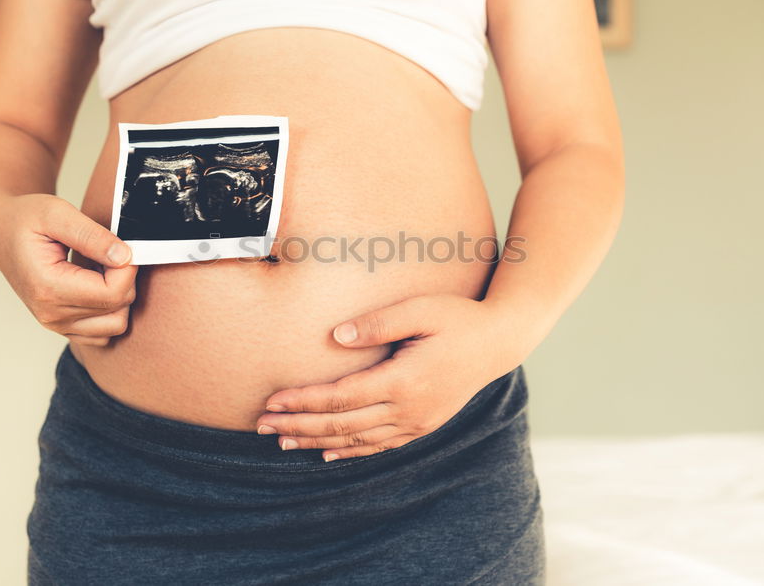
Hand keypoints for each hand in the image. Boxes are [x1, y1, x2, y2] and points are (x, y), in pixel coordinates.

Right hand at [0, 193, 138, 346]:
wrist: (0, 230)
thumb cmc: (24, 219)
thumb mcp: (57, 213)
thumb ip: (93, 236)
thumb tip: (125, 257)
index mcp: (48, 287)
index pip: (112, 293)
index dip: (128, 269)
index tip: (124, 247)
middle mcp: (51, 313)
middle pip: (117, 309)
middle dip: (125, 280)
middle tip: (110, 254)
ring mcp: (56, 324)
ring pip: (114, 325)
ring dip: (119, 297)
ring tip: (103, 270)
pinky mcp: (62, 326)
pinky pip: (102, 333)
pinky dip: (109, 311)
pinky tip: (97, 285)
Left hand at [256, 294, 515, 461]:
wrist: (500, 341)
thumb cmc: (458, 317)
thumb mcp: (420, 309)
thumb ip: (378, 323)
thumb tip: (335, 336)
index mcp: (404, 380)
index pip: (341, 396)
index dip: (303, 401)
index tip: (272, 401)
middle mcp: (409, 409)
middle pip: (342, 424)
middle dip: (299, 426)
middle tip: (262, 427)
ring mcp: (417, 421)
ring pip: (357, 440)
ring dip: (318, 442)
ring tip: (283, 442)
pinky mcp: (423, 424)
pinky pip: (380, 445)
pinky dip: (351, 451)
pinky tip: (328, 454)